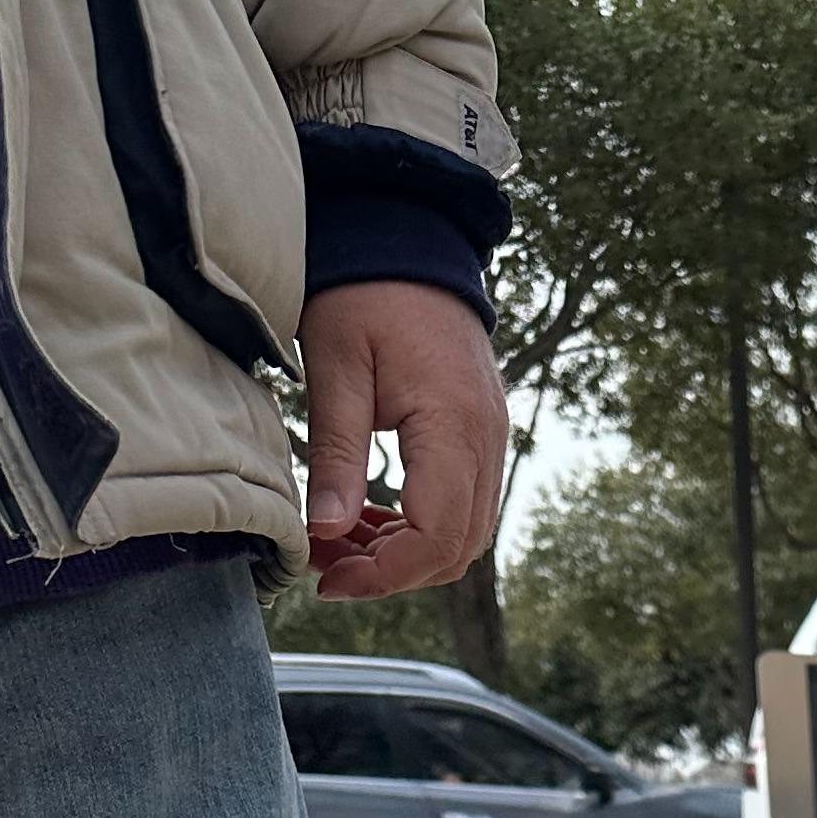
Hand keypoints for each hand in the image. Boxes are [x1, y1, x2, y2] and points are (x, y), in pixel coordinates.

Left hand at [298, 278, 507, 596]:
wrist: (408, 239)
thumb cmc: (365, 292)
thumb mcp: (336, 367)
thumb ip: (335, 453)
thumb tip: (325, 532)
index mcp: (453, 426)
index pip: (435, 537)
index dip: (384, 574)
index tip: (328, 578)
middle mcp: (486, 442)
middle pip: (456, 550)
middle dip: (391, 573)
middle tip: (325, 565)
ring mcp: (491, 441)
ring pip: (463, 537)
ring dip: (403, 555)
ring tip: (339, 542)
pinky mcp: (482, 438)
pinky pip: (462, 507)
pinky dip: (417, 528)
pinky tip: (367, 517)